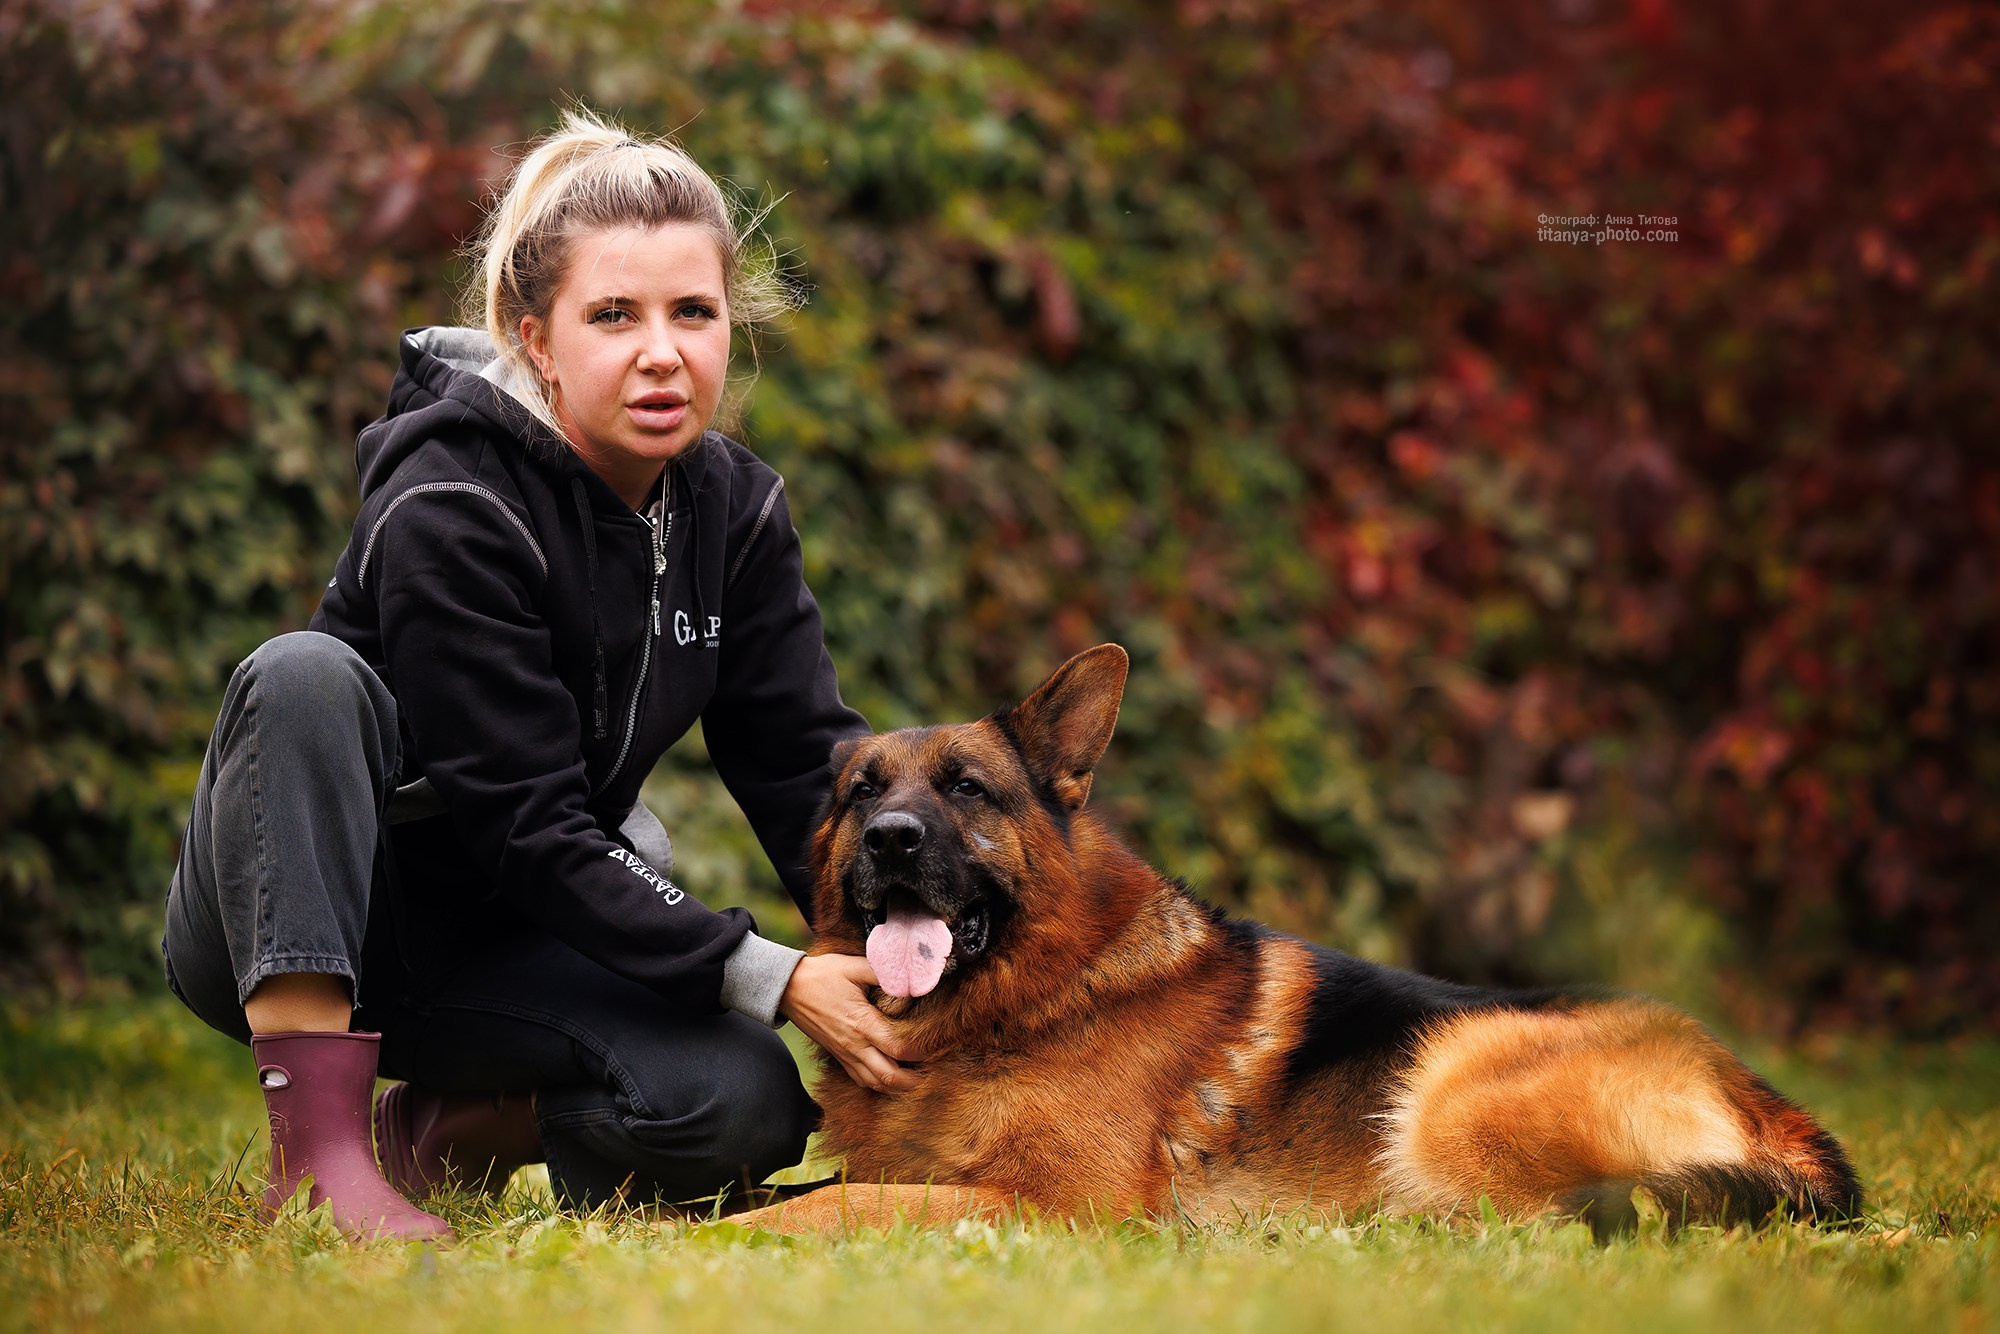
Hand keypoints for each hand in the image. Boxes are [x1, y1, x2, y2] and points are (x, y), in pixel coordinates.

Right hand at [779, 953, 924, 1093]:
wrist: (788, 988)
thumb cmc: (822, 975)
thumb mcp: (854, 966)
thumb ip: (884, 974)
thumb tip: (911, 981)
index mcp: (862, 1022)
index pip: (898, 1048)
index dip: (921, 1052)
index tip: (936, 1046)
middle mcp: (854, 1044)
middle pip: (889, 1076)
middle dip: (913, 1081)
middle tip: (932, 1073)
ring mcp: (845, 1054)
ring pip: (874, 1084)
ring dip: (896, 1086)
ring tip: (915, 1080)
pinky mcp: (838, 1056)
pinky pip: (860, 1079)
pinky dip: (878, 1084)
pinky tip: (890, 1078)